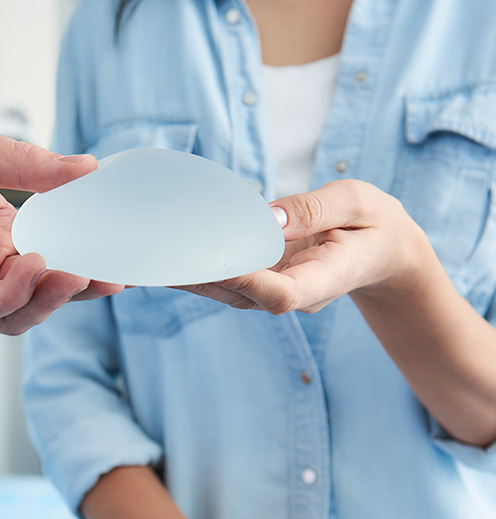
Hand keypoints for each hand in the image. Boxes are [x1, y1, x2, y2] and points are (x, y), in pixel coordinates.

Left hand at [0, 120, 121, 332]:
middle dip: (78, 288)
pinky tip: (31, 268)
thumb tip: (88, 168)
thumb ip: (29, 166)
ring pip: (18, 312)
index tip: (121, 257)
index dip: (87, 260)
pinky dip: (10, 297)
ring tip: (71, 271)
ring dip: (48, 296)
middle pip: (42, 292)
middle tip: (110, 276)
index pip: (55, 255)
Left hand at [179, 180, 430, 314]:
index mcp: (324, 281)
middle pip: (243, 296)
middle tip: (162, 257)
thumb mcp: (357, 203)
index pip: (280, 295)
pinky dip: (202, 268)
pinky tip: (174, 253)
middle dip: (202, 279)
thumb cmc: (373, 224)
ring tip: (155, 257)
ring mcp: (278, 292)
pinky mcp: (265, 282)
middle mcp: (295, 295)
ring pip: (229, 292)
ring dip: (192, 277)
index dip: (246, 282)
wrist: (381, 251)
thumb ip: (314, 210)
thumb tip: (269, 217)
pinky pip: (231, 280)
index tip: (216, 262)